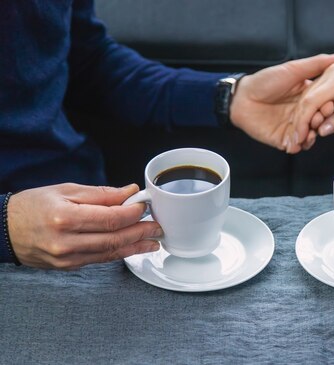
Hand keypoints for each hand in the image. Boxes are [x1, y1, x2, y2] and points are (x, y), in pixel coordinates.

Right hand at [8, 183, 161, 269]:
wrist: (3, 230)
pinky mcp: (68, 267)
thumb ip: (101, 194)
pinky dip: (120, 253)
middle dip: (140, 232)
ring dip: (135, 246)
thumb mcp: (66, 190)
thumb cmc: (32, 206)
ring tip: (154, 240)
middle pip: (114, 238)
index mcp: (65, 217)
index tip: (144, 206)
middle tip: (158, 226)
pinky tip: (134, 248)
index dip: (132, 213)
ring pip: (110, 253)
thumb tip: (129, 192)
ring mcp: (67, 258)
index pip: (110, 218)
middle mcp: (66, 241)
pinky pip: (100, 259)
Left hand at [230, 51, 333, 153]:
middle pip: (320, 122)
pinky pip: (296, 146)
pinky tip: (300, 141)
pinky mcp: (283, 138)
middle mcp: (302, 113)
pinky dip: (300, 145)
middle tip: (320, 119)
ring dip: (313, 135)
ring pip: (310, 136)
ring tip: (311, 131)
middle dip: (323, 122)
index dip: (331, 106)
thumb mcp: (294, 69)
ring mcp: (293, 127)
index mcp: (307, 96)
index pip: (325, 104)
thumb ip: (318, 63)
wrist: (242, 97)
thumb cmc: (265, 81)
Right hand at [294, 63, 333, 139]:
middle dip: (305, 121)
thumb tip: (321, 131)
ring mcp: (332, 73)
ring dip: (312, 116)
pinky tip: (324, 121)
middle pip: (307, 99)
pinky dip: (319, 109)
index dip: (302, 123)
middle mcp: (332, 72)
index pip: (310, 102)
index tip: (299, 140)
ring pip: (311, 97)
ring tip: (317, 133)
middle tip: (306, 141)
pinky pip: (320, 94)